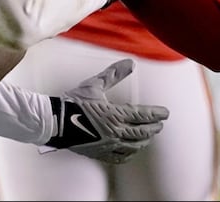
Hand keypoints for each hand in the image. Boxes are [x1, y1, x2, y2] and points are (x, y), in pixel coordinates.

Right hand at [44, 58, 169, 163]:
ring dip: (144, 141)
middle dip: (153, 128)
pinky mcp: (99, 153)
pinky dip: (129, 154)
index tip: (165, 113)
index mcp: (115, 115)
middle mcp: (114, 132)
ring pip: (133, 146)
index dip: (156, 114)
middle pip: (141, 133)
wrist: (54, 121)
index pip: (142, 116)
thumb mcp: (95, 84)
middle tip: (160, 125)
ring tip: (149, 137)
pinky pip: (119, 157)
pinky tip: (131, 151)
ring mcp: (107, 144)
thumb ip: (114, 74)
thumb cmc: (74, 101)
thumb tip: (131, 63)